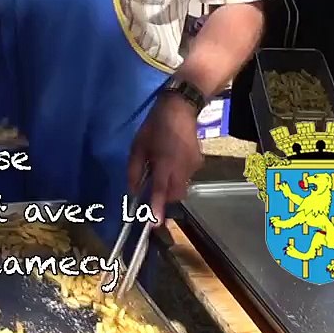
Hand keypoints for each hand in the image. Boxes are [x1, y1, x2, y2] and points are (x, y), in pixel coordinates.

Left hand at [128, 93, 203, 225]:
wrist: (181, 108)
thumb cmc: (155, 126)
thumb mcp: (138, 146)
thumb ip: (134, 170)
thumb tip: (134, 190)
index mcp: (165, 163)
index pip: (161, 192)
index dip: (157, 209)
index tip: (155, 224)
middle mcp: (182, 168)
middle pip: (174, 195)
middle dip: (164, 198)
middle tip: (153, 188)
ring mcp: (194, 166)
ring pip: (182, 187)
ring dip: (170, 185)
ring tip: (162, 167)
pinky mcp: (199, 162)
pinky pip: (187, 176)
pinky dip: (178, 175)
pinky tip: (172, 160)